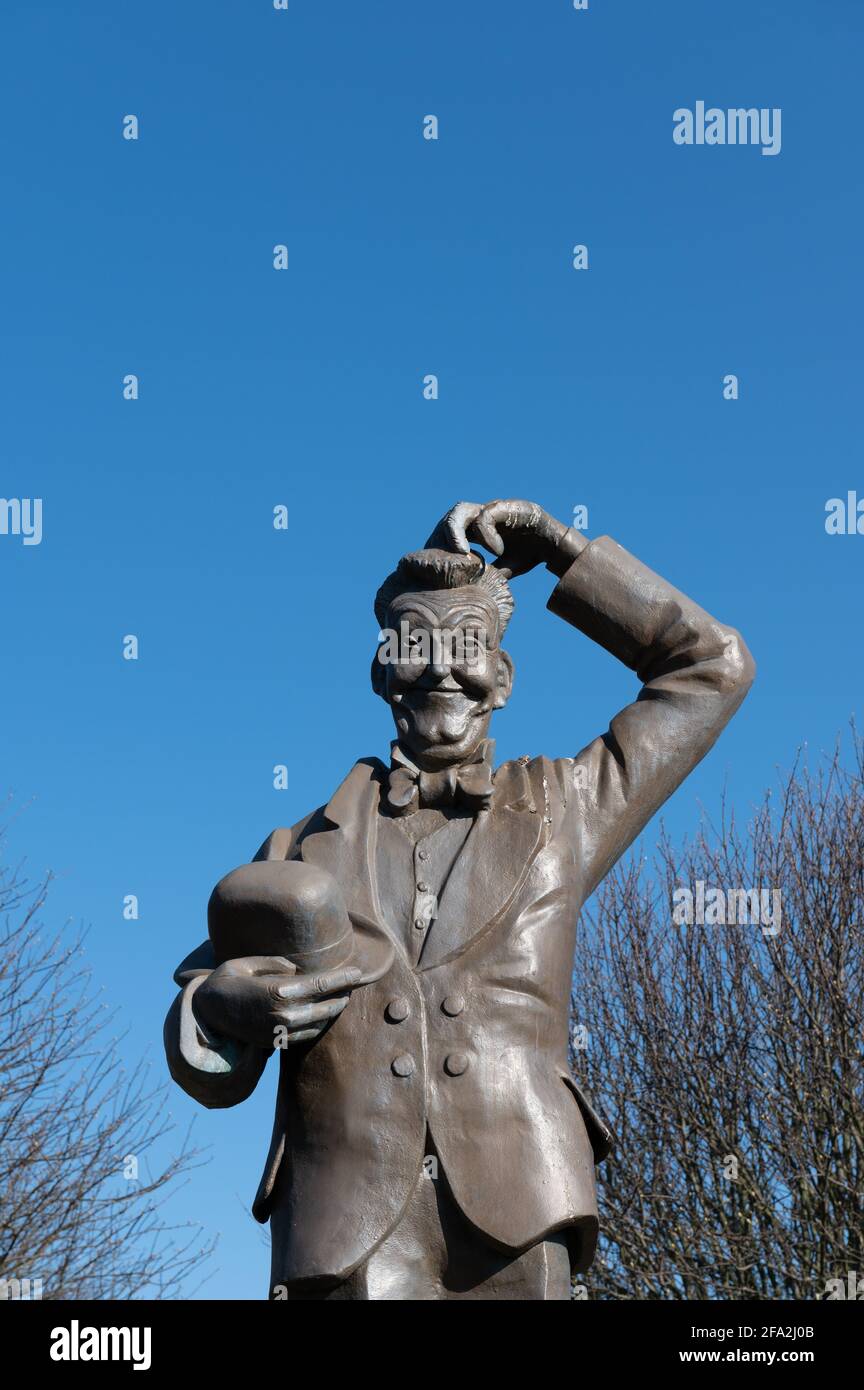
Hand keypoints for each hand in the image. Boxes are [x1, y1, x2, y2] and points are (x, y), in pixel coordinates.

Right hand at [193, 956, 360, 1050]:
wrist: (206, 1013)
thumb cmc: (227, 980)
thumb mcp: (249, 962)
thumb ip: (277, 964)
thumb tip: (297, 970)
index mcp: (279, 991)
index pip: (322, 983)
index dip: (344, 978)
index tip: (359, 972)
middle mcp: (284, 1014)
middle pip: (327, 1004)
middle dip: (343, 994)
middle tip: (353, 983)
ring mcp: (280, 1031)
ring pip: (319, 1022)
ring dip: (333, 1010)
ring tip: (341, 997)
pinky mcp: (275, 1042)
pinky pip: (306, 1036)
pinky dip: (319, 1024)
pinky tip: (322, 1013)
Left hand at [425, 499, 581, 577]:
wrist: (554, 546)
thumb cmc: (529, 554)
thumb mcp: (502, 568)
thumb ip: (487, 573)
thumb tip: (468, 590)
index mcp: (477, 529)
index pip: (450, 530)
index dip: (442, 543)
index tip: (442, 565)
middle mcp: (482, 515)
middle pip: (452, 516)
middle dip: (444, 534)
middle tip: (445, 556)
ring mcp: (492, 509)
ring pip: (463, 511)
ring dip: (459, 533)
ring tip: (465, 554)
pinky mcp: (505, 506)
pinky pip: (485, 515)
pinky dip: (486, 534)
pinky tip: (497, 550)